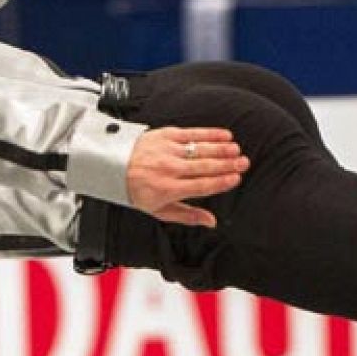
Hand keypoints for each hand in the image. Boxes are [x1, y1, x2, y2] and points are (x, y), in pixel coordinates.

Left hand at [125, 127, 249, 227]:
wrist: (111, 166)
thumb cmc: (137, 191)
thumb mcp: (159, 210)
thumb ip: (188, 216)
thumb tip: (211, 222)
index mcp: (168, 189)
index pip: (201, 186)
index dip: (221, 182)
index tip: (236, 179)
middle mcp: (168, 169)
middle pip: (204, 166)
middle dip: (227, 164)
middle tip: (244, 163)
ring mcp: (167, 150)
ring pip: (200, 149)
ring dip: (221, 148)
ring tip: (236, 150)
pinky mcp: (165, 135)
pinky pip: (192, 133)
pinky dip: (209, 134)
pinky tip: (224, 135)